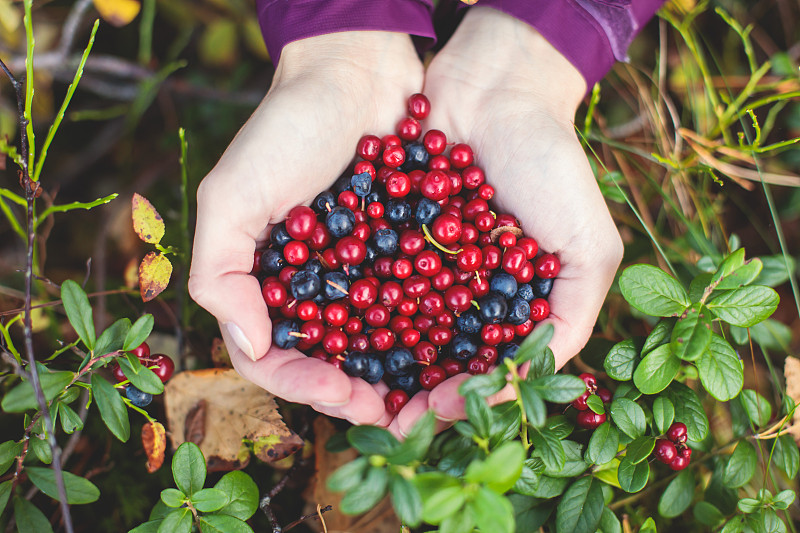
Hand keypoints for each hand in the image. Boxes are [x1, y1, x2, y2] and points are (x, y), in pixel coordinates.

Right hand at [189, 32, 423, 425]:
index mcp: (263, 282)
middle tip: (385, 412)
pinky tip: (447, 352)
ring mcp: (355, 273)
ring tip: (417, 399)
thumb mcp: (230, 193)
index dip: (300, 384)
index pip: (271, 355)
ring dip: (390, 377)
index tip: (339, 392)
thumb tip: (247, 343)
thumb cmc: (286, 128)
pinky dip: (424, 334)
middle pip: (324, 361)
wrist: (357, 74)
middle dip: (350, 393)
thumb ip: (219, 271)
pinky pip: (411, 305)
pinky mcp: (399, 255)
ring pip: (370, 344)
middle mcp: (309, 286)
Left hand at [387, 8, 622, 436]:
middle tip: (380, 417)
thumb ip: (571, 320)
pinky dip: (350, 307)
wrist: (494, 89)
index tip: (430, 414)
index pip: (482, 370)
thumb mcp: (588, 247)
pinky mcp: (386, 236)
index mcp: (509, 306)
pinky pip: (367, 279)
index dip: (458, 399)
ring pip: (395, 328)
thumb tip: (524, 383)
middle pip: (434, 358)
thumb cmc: (552, 165)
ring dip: (374, 362)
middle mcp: (463, 294)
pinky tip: (331, 332)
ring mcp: (423, 266)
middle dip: (408, 392)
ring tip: (349, 388)